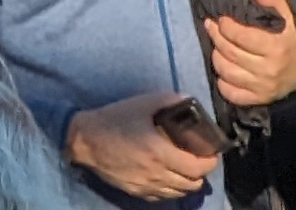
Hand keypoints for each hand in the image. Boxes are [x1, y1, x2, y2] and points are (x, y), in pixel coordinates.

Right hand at [68, 91, 226, 200]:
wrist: (85, 140)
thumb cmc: (113, 119)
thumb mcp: (140, 104)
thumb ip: (167, 100)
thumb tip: (188, 99)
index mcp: (160, 151)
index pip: (198, 167)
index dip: (210, 161)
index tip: (210, 152)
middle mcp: (157, 173)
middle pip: (194, 183)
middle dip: (201, 172)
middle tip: (197, 158)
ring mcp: (148, 186)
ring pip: (181, 192)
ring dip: (187, 181)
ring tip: (184, 167)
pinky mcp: (139, 192)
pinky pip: (165, 197)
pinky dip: (172, 188)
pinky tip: (166, 175)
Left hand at [199, 0, 295, 107]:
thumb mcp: (291, 13)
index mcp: (275, 48)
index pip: (239, 36)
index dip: (225, 26)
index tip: (221, 19)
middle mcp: (267, 70)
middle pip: (230, 52)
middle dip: (216, 36)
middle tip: (212, 27)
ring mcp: (264, 87)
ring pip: (227, 72)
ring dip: (216, 56)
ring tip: (217, 46)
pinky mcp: (262, 99)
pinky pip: (233, 95)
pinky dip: (223, 84)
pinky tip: (224, 72)